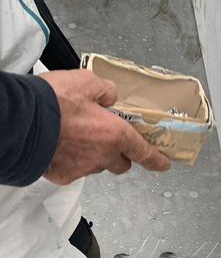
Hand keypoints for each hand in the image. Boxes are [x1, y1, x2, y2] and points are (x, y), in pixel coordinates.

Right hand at [41, 70, 169, 183]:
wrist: (20, 121)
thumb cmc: (53, 102)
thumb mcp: (88, 82)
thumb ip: (106, 91)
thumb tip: (111, 96)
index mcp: (116, 134)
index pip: (144, 152)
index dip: (156, 160)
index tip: (163, 164)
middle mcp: (103, 155)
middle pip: (121, 164)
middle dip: (120, 155)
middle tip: (111, 142)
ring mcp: (82, 168)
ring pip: (96, 166)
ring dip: (94, 156)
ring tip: (78, 138)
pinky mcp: (62, 175)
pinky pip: (72, 170)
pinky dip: (70, 160)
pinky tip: (60, 147)